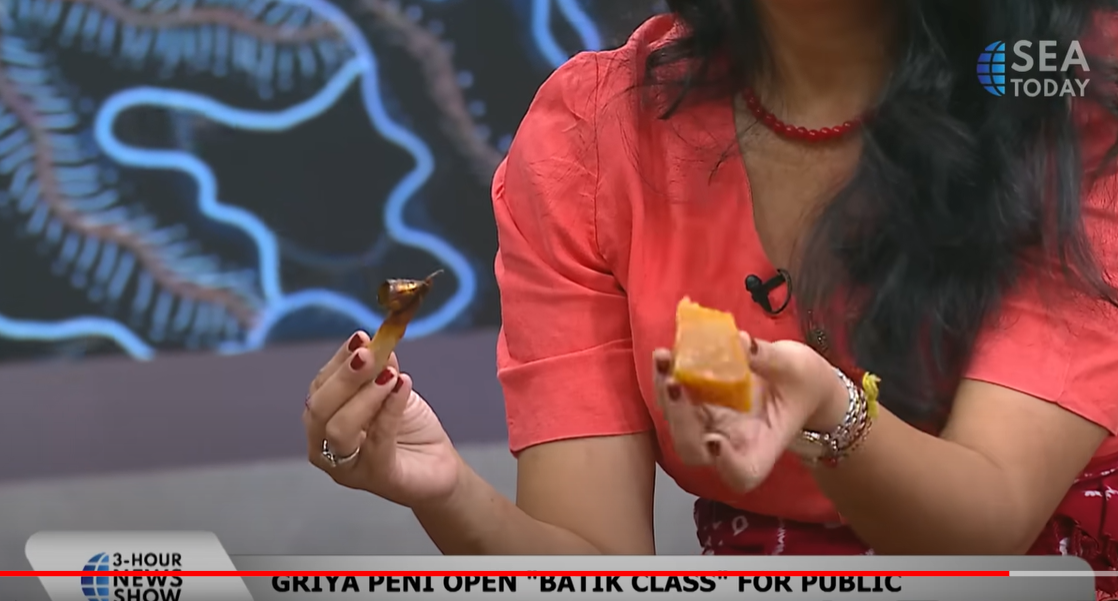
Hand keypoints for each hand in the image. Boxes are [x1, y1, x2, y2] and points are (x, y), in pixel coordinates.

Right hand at [303, 331, 460, 506]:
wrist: (439, 467)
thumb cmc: (410, 431)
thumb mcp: (391, 392)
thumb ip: (380, 370)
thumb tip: (374, 345)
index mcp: (324, 423)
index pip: (320, 389)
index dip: (337, 362)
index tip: (359, 339)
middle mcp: (326, 448)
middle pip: (320, 409)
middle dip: (344, 377)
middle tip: (368, 354)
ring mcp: (348, 467)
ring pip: (339, 429)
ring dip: (364, 396)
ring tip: (390, 375)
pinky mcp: (377, 477)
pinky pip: (378, 441)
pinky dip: (390, 410)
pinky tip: (403, 386)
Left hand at [652, 333, 848, 491]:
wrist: (798, 382)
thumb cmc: (805, 384)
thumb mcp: (797, 367)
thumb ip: (769, 358)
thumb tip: (741, 341)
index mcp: (762, 448)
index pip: (742, 473)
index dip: (725, 464)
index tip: (715, 441)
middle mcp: (730, 444)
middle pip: (695, 450)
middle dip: (679, 418)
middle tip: (675, 383)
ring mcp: (710, 426)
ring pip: (677, 423)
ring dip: (664, 393)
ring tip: (663, 358)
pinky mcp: (698, 406)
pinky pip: (675, 399)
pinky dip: (667, 377)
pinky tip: (665, 354)